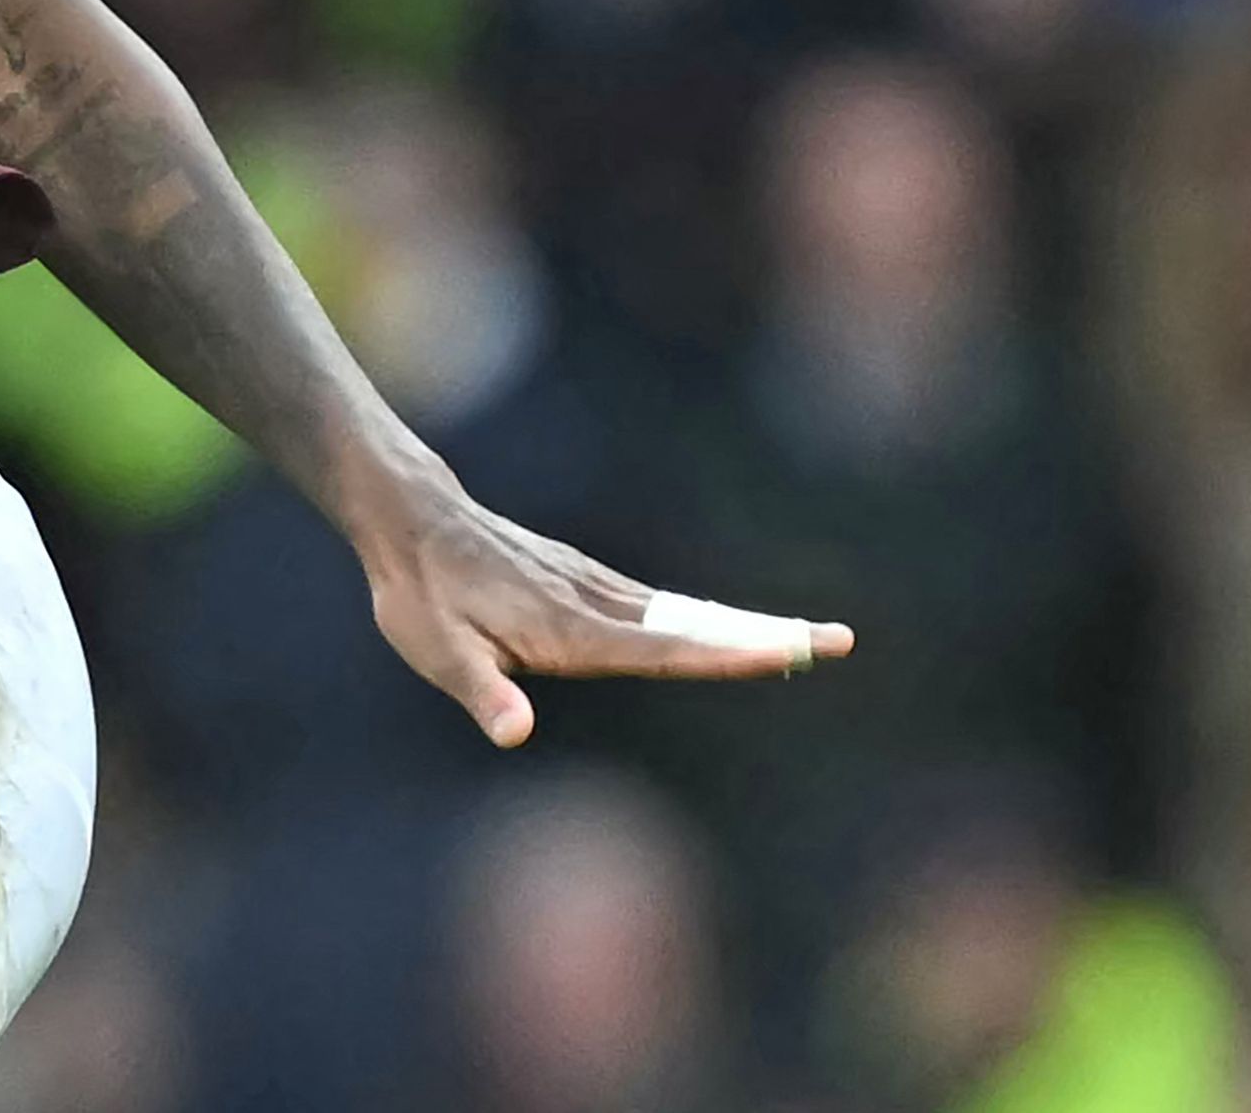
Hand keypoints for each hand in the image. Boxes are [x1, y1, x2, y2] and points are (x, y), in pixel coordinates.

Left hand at [356, 476, 853, 748]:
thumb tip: (514, 733)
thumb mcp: (435, 651)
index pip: (661, 648)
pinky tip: (727, 630)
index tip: (784, 655)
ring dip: (745, 626)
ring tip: (811, 641)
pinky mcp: (581, 577)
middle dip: (767, 636)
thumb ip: (481, 692)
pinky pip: (654, 603)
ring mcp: (590, 584)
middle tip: (842, 640)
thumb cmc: (418, 593)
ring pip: (680, 611)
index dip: (723, 655)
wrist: (408, 517)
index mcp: (569, 628)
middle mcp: (592, 601)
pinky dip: (701, 617)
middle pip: (693, 626)